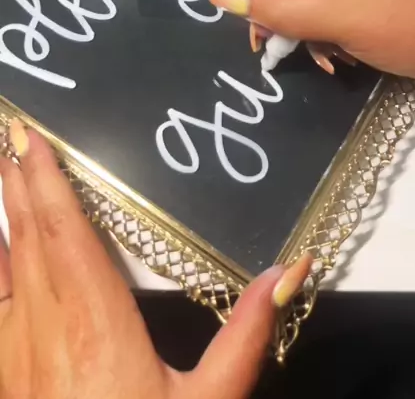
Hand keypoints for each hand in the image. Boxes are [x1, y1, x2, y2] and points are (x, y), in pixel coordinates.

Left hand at [0, 121, 310, 398]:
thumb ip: (247, 335)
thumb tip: (290, 272)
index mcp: (97, 327)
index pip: (65, 236)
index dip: (47, 184)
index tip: (33, 141)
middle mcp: (46, 333)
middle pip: (28, 240)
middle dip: (19, 184)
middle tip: (12, 134)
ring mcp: (16, 357)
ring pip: (5, 268)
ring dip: (4, 216)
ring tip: (0, 171)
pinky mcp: (7, 378)